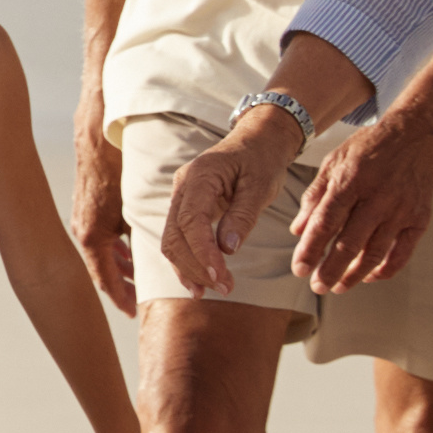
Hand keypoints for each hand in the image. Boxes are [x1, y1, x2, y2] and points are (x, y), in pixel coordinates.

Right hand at [70, 132, 137, 318]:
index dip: (121, 298)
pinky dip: (114, 250)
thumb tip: (161, 261)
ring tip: (138, 278)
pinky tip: (128, 251)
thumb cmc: (117, 172)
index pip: (105, 280)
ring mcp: (83, 222)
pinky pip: (100, 240)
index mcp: (92, 238)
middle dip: (122, 285)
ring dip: (120, 267)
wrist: (96, 141)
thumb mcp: (133, 210)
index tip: (133, 313)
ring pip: (101, 255)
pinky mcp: (87, 211)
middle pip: (103, 271)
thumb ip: (141, 237)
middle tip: (140, 300)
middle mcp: (83, 233)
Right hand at [159, 111, 297, 294]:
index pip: (191, 220)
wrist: (257, 142)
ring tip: (214, 290)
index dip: (202, 252)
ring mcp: (180, 198)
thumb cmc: (262, 160)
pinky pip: (178, 239)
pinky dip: (187, 262)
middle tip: (225, 288)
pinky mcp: (186, 210)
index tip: (220, 276)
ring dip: (189, 269)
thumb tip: (227, 249)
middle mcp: (182, 187)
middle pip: (174, 235)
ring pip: (171, 241)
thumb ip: (243, 216)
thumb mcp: (261, 185)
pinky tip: (201, 281)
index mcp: (199, 175)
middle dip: (196, 266)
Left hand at [290, 112, 432, 291]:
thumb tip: (298, 231)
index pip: (325, 223)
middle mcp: (377, 197)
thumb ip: (315, 196)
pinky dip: (386, 269)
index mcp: (350, 179)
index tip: (299, 270)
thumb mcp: (335, 161)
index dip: (310, 250)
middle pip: (349, 243)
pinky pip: (402, 253)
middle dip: (330, 270)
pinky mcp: (419, 218)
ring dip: (355, 275)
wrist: (418, 135)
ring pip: (375, 253)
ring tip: (338, 287)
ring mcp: (401, 209)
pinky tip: (370, 276)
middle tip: (317, 286)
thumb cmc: (370, 148)